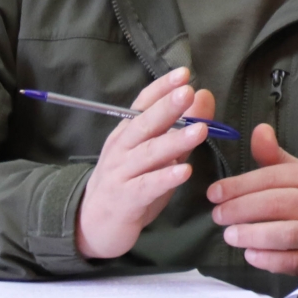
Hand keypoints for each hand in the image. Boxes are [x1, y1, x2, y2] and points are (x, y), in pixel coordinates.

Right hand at [76, 68, 213, 259]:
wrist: (93, 224)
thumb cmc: (131, 183)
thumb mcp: (158, 153)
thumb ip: (181, 126)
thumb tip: (204, 95)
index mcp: (128, 133)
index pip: (142, 104)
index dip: (161, 88)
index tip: (183, 73)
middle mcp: (121, 149)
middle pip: (144, 124)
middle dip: (167, 107)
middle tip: (188, 92)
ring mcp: (121, 173)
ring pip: (148, 154)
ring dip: (174, 142)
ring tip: (199, 131)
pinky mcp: (125, 200)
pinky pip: (146, 187)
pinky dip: (165, 178)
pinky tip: (185, 172)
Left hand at [208, 122, 297, 274]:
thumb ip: (275, 157)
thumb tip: (258, 130)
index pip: (274, 177)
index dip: (240, 185)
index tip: (214, 193)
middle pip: (277, 204)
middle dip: (241, 209)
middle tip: (218, 215)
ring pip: (285, 234)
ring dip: (252, 235)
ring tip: (229, 235)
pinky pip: (292, 261)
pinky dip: (268, 259)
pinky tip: (250, 254)